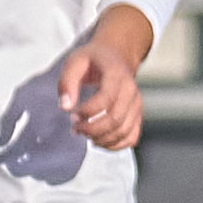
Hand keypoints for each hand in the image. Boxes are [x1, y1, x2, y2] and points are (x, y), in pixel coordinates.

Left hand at [55, 32, 143, 150]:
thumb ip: (67, 82)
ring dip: (102, 139)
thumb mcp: (75, 62)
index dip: (88, 111)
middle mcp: (131, 91)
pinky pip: (131, 138)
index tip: (72, 115)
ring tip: (85, 135)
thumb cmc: (93, 60)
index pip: (106, 99)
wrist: (116, 57)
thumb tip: (66, 107)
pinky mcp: (137, 116)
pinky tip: (99, 141)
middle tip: (76, 129)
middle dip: (93, 129)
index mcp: (117, 75)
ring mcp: (137, 105)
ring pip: (124, 131)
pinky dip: (115, 145)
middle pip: (116, 119)